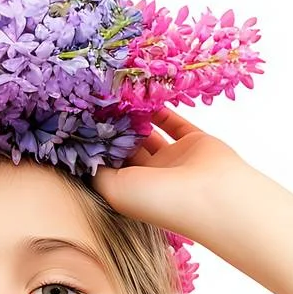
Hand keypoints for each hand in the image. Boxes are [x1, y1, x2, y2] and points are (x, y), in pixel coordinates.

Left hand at [91, 107, 261, 241]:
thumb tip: (85, 153)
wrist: (213, 196)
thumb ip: (97, 170)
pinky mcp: (195, 142)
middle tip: (96, 102)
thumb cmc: (160, 199)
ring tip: (117, 96)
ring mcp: (174, 158)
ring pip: (150, 132)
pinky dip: (161, 109)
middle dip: (114, 127)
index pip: (110, 164)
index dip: (97, 144)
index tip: (79, 121)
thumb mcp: (114, 189)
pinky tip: (144, 94)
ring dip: (135, 116)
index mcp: (133, 190)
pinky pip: (174, 122)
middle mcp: (152, 176)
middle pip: (128, 146)